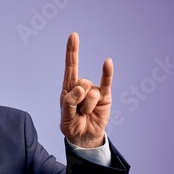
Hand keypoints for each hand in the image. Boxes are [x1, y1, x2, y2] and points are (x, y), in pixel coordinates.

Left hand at [60, 32, 112, 147]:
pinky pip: (106, 83)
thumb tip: (79, 89)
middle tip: (78, 112)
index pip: (70, 66)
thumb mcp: (65, 118)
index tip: (73, 36)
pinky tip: (107, 62)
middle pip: (80, 83)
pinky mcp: (105, 96)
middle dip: (78, 101)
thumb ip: (69, 103)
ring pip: (91, 92)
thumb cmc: (72, 125)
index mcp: (68, 88)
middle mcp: (82, 86)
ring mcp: (94, 91)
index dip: (72, 51)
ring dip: (87, 106)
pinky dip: (107, 73)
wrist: (85, 137)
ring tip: (85, 114)